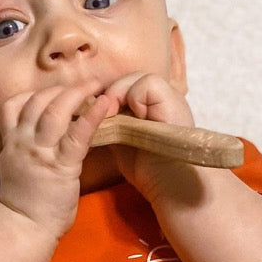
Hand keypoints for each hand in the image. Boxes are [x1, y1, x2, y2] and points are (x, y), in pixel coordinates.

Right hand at [0, 85, 118, 240]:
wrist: (24, 228)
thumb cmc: (24, 204)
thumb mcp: (16, 169)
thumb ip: (27, 150)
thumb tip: (45, 138)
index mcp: (11, 143)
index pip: (14, 105)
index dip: (34, 94)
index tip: (53, 93)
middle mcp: (22, 141)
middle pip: (39, 100)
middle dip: (62, 88)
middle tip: (84, 84)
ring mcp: (41, 152)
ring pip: (56, 109)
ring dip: (78, 92)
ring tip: (96, 86)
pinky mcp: (61, 165)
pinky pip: (78, 133)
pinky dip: (92, 114)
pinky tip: (105, 103)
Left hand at [94, 72, 196, 201]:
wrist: (172, 185)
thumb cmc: (149, 171)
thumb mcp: (123, 142)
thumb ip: (112, 124)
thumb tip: (89, 111)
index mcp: (150, 107)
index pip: (124, 86)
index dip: (109, 96)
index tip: (100, 115)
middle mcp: (161, 98)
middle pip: (129, 78)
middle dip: (111, 93)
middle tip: (103, 115)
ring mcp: (169, 97)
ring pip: (138, 77)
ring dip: (120, 94)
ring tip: (113, 115)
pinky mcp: (173, 100)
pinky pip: (149, 84)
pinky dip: (136, 97)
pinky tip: (135, 117)